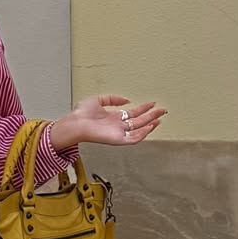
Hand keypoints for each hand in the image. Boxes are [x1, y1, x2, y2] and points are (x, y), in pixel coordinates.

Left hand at [51, 95, 165, 149]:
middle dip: (151, 115)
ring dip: (150, 124)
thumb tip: (126, 100)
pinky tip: (150, 126)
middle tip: (162, 110)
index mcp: (113, 117)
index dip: (144, 108)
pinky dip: (143, 133)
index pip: (133, 113)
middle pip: (139, 121)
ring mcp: (118, 133)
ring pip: (139, 129)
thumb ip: (112, 99)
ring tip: (160, 117)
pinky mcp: (118, 140)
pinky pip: (134, 138)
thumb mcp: (98, 100)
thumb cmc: (81, 114)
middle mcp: (117, 126)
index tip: (153, 103)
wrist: (75, 123)